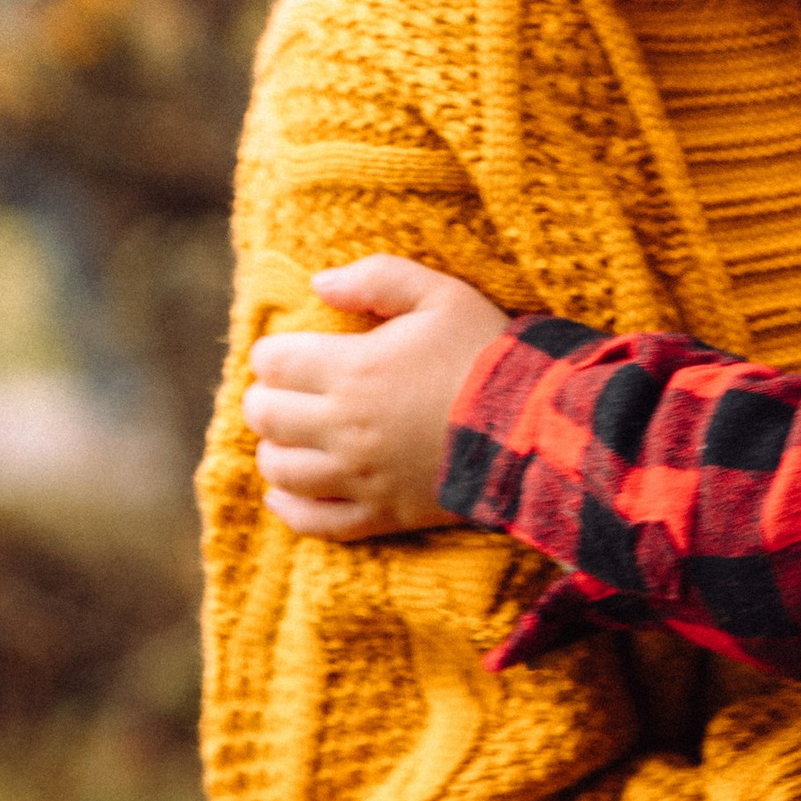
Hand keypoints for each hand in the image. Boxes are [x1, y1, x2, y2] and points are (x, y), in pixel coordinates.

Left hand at [242, 256, 510, 540]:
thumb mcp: (439, 294)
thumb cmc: (486, 353)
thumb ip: (376, 278)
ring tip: (291, 437)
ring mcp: (359, 476)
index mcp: (352, 369)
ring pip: (280, 470)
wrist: (535, 426)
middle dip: (266, 399)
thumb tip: (320, 283)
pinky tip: (284, 493)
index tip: (290, 352)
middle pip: (265, 416)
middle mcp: (344, 427)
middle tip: (286, 392)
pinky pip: (314, 522)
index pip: (272, 362)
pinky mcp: (381, 513)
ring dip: (275, 449)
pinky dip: (289, 508)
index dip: (273, 353)